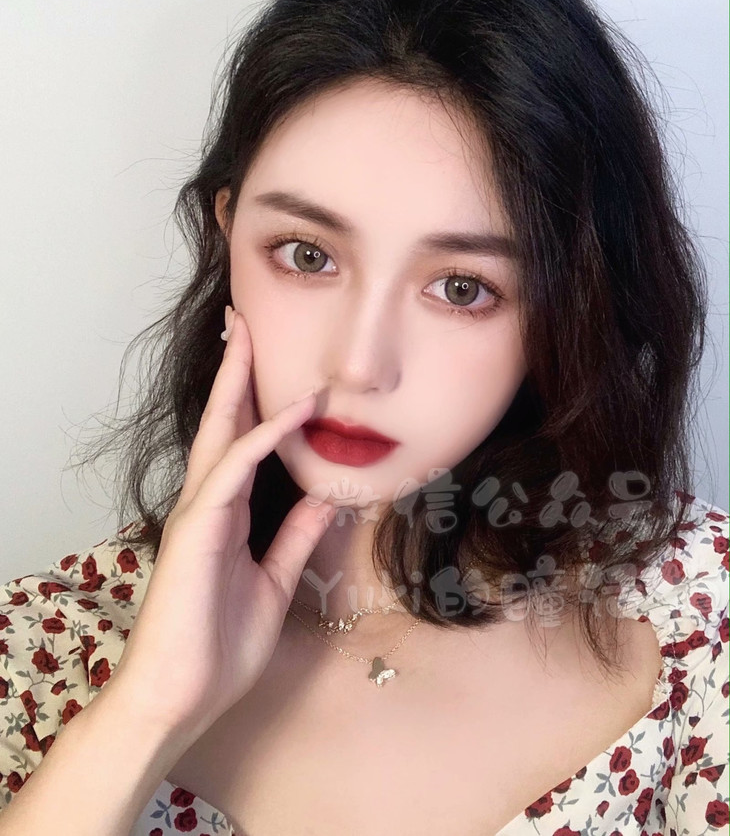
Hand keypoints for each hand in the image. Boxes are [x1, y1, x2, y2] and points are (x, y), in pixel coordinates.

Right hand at [105, 306, 332, 743]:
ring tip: (247, 333)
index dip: (256, 401)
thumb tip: (329, 495)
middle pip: (222, 421)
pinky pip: (235, 470)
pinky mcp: (198, 528)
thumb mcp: (275, 580)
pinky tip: (291, 411)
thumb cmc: (220, 646)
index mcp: (225, 514)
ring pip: (221, 432)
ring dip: (239, 382)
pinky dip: (264, 437)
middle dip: (234, 371)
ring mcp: (198, 512)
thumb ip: (297, 536)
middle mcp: (208, 503)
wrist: (181, 696)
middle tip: (242, 320)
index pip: (241, 442)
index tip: (273, 363)